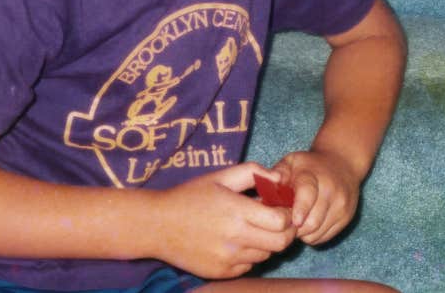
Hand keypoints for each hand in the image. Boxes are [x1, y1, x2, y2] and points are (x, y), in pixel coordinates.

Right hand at [147, 162, 295, 278]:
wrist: (156, 225)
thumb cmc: (188, 196)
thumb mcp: (218, 177)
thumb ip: (251, 172)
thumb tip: (279, 179)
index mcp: (236, 211)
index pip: (282, 221)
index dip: (288, 214)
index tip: (282, 207)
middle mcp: (235, 238)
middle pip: (281, 243)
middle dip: (286, 232)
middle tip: (279, 222)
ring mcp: (228, 259)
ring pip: (266, 255)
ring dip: (267, 243)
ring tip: (253, 229)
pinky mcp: (222, 272)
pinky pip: (249, 265)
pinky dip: (250, 254)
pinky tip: (237, 241)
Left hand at [273, 150, 361, 244]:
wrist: (341, 163)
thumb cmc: (308, 165)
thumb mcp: (291, 162)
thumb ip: (277, 174)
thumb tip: (266, 189)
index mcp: (313, 175)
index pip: (308, 194)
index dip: (301, 210)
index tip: (294, 221)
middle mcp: (331, 191)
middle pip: (313, 221)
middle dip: (294, 227)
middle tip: (284, 224)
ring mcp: (341, 206)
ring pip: (318, 232)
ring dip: (303, 233)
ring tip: (295, 222)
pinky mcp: (347, 218)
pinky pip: (325, 237)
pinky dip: (313, 235)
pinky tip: (308, 223)